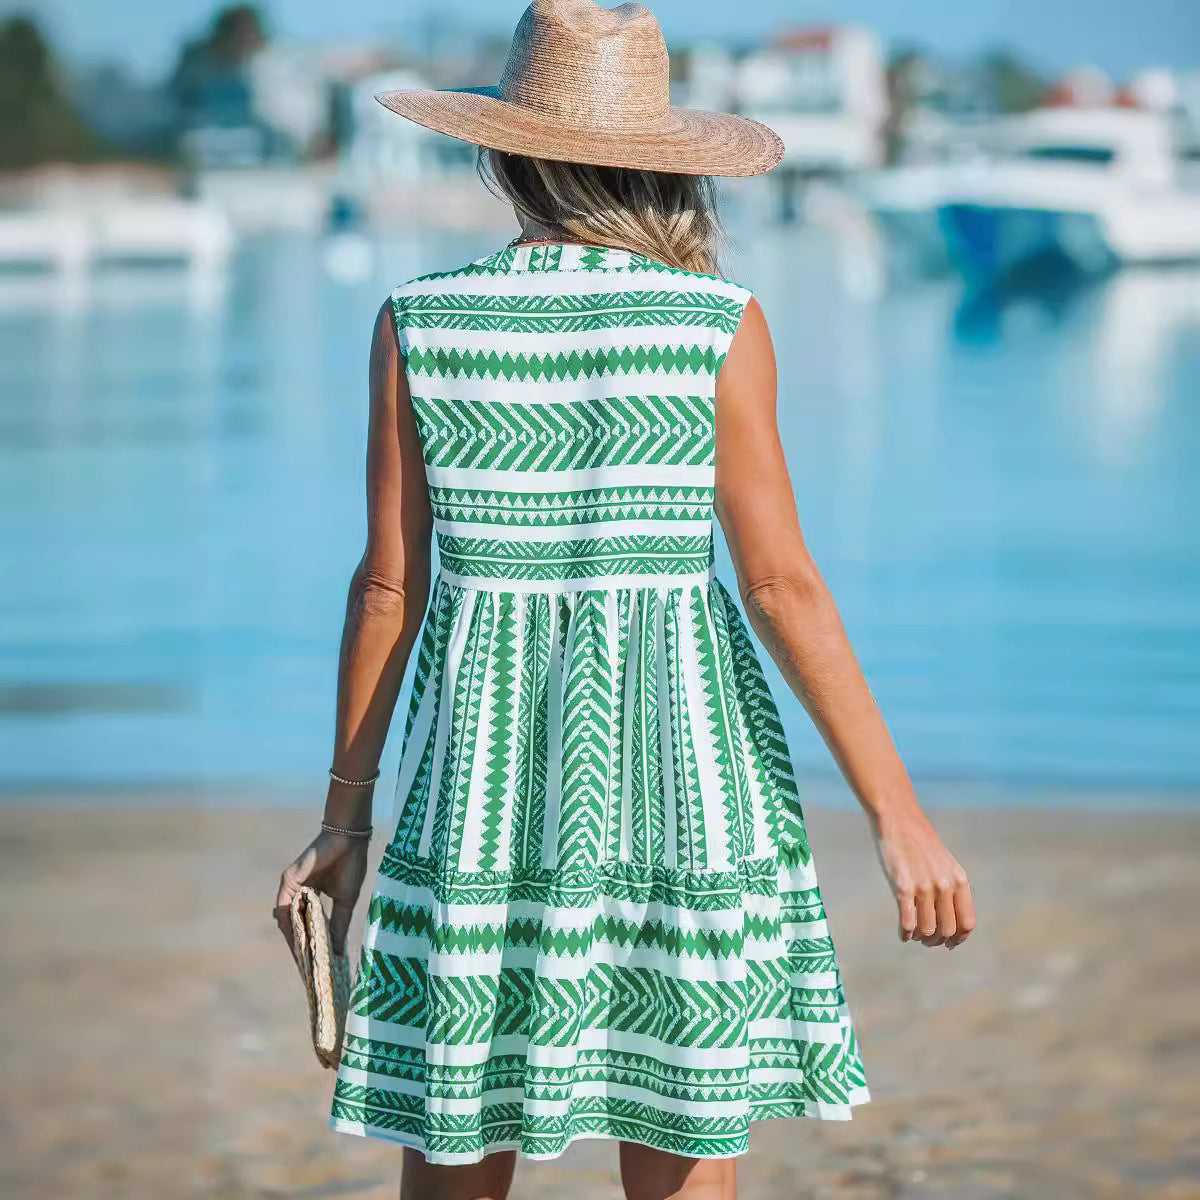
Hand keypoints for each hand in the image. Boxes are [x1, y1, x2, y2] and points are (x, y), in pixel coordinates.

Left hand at [274, 830, 369, 955]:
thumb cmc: (350, 866)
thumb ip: (339, 925)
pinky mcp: (289, 880)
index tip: (314, 963)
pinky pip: (285, 908)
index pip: (305, 924)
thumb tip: (338, 951)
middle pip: (293, 924)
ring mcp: (291, 887)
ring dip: (292, 939)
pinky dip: (289, 925)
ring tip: (302, 959)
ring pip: (287, 919)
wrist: (349, 840)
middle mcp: (298, 892)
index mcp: (312, 896)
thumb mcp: (346, 902)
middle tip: (306, 968)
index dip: (309, 942)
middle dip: (299, 946)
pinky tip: (297, 940)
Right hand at [871, 805, 975, 947]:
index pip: (967, 923)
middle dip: (937, 941)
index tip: (948, 943)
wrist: (898, 818)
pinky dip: (905, 934)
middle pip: (947, 930)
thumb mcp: (944, 863)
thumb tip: (949, 921)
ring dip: (921, 939)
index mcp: (959, 880)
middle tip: (927, 940)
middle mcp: (944, 885)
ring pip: (927, 930)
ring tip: (914, 935)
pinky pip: (908, 922)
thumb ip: (951, 888)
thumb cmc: (919, 842)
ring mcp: (924, 887)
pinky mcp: (902, 887)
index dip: (958, 938)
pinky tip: (903, 933)